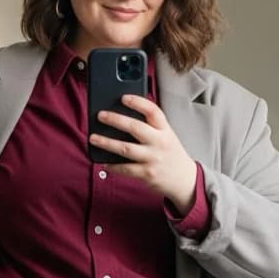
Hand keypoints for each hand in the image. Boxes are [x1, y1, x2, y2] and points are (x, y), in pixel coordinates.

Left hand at [88, 94, 197, 213]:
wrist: (185, 179)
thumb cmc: (170, 153)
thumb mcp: (167, 135)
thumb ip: (151, 126)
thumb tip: (123, 116)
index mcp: (165, 130)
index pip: (152, 111)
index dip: (138, 102)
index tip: (123, 97)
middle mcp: (160, 142)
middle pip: (135, 127)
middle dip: (115, 120)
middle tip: (101, 115)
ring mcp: (153, 159)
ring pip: (126, 148)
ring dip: (107, 143)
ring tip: (93, 138)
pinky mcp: (147, 174)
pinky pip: (125, 168)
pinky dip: (113, 166)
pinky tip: (104, 162)